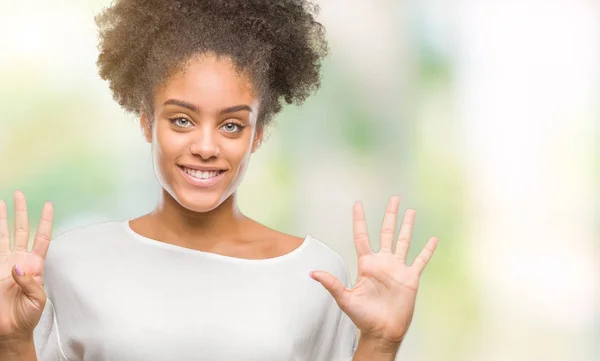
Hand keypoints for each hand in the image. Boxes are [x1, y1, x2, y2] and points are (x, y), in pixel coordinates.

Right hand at [0, 191, 53, 340]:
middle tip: (19, 194)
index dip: (45, 221)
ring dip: (2, 219)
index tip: (49, 205)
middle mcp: (20, 260)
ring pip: (3, 236)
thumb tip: (17, 268)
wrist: (10, 330)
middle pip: (20, 230)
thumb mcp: (37, 300)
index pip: (42, 237)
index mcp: (35, 265)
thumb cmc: (27, 316)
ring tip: (1, 202)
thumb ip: (31, 284)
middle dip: (21, 212)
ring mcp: (4, 264)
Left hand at [311, 196, 437, 345]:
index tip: (358, 204)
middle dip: (390, 215)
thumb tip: (312, 273)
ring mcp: (397, 268)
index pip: (362, 236)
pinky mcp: (410, 278)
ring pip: (404, 241)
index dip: (360, 220)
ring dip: (408, 226)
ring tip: (411, 211)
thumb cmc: (362, 317)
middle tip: (394, 198)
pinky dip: (427, 250)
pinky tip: (433, 238)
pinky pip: (420, 260)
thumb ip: (332, 284)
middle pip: (386, 232)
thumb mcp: (345, 298)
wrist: (382, 331)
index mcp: (366, 264)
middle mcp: (382, 262)